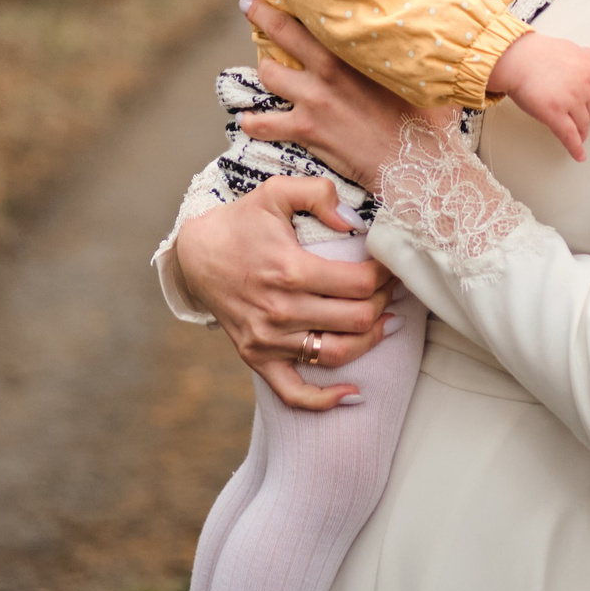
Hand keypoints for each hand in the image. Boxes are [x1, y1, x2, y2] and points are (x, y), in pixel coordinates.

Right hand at [174, 176, 398, 410]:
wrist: (196, 254)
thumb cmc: (243, 222)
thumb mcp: (276, 191)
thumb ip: (318, 193)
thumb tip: (353, 222)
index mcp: (290, 270)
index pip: (360, 283)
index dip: (386, 275)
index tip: (392, 265)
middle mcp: (280, 310)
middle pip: (356, 319)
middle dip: (385, 302)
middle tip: (392, 289)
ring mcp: (268, 340)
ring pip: (337, 354)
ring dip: (371, 340)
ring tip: (387, 322)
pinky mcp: (257, 358)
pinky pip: (294, 393)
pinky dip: (326, 399)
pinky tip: (354, 392)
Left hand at [233, 0, 449, 191]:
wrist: (418, 166)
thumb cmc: (431, 120)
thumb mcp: (442, 68)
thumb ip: (451, 24)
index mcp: (359, 50)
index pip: (324, 13)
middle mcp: (330, 69)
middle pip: (283, 33)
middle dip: (263, 16)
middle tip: (249, 5)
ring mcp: (314, 99)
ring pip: (269, 75)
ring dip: (264, 72)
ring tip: (263, 70)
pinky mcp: (307, 130)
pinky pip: (265, 124)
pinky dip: (253, 124)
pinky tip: (248, 122)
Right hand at [486, 31, 589, 160]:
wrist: (516, 58)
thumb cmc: (540, 53)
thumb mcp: (575, 50)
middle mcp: (585, 86)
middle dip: (588, 118)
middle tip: (581, 119)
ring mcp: (571, 101)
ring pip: (583, 125)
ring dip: (580, 132)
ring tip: (574, 133)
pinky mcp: (555, 114)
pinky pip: (570, 136)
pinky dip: (575, 148)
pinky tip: (579, 154)